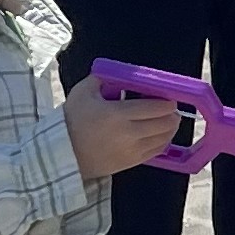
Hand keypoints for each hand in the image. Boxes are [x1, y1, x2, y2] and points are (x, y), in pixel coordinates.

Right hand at [66, 79, 185, 178]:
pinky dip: (163, 142)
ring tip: (170, 121)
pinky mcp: (130, 163)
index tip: (169, 98)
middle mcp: (128, 133)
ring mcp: (131, 151)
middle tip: (171, 109)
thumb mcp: (83, 92)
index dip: (167, 103)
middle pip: (164, 124)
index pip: (155, 108)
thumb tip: (119, 72)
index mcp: (117, 114)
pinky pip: (155, 152)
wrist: (62, 152)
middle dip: (172, 115)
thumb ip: (103, 78)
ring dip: (171, 129)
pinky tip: (162, 136)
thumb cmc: (71, 120)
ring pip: (163, 139)